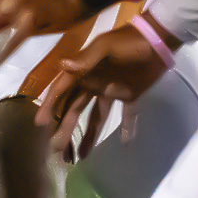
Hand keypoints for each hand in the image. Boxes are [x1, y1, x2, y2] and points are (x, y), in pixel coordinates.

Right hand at [35, 22, 170, 156]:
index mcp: (84, 71)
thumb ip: (85, 59)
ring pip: (94, 116)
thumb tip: (62, 65)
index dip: (50, 106)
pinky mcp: (129, 96)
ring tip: (80, 156)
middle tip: (57, 150)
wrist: (156, 40)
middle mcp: (93, 83)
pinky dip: (126, 128)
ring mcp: (111, 90)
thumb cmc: (128, 42)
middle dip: (64, 128)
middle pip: (74, 109)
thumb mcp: (105, 47)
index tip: (40, 124)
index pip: (61, 91)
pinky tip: (124, 143)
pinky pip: (126, 115)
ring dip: (87, 134)